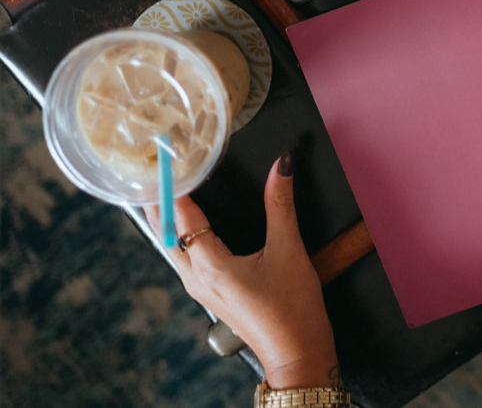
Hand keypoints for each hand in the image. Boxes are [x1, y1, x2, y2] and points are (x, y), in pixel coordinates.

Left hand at [148, 152, 340, 389]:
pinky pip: (184, 256)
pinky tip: (191, 221)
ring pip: (172, 245)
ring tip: (171, 186)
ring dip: (168, 216)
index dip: (175, 183)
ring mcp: (200, 287)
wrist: (296, 350)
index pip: (181, 214)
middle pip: (165, 230)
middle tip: (160, 166)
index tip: (171, 157)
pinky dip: (181, 232)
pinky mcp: (209, 292)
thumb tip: (283, 166)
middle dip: (160, 197)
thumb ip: (281, 204)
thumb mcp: (289, 249)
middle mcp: (196, 277)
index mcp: (210, 265)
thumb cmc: (292, 307)